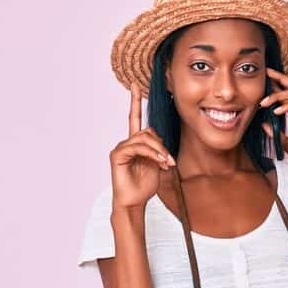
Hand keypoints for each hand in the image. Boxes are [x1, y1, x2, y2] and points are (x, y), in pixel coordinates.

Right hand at [110, 83, 176, 209]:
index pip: (135, 118)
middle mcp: (127, 143)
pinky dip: (151, 153)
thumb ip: (158, 149)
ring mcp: (121, 148)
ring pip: (144, 138)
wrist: (134, 202)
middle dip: (162, 145)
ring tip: (165, 164)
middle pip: (147, 131)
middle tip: (170, 161)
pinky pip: (136, 147)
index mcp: (136, 143)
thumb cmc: (144, 185)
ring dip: (158, 150)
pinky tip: (157, 162)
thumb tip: (161, 142)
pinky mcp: (117, 155)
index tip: (135, 85)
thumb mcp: (157, 164)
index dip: (135, 102)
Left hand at [259, 67, 287, 174]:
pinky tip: (276, 111)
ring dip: (277, 96)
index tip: (264, 80)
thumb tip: (264, 124)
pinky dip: (287, 106)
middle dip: (279, 78)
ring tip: (264, 102)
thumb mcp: (285, 143)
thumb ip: (276, 133)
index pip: (287, 95)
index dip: (276, 86)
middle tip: (266, 72)